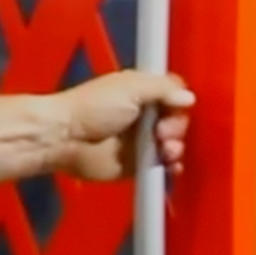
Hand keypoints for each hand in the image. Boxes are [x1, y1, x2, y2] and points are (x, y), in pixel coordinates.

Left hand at [54, 71, 195, 182]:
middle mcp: (144, 115)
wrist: (66, 138)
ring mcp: (142, 141)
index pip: (174, 94)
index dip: (180, 101)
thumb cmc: (94, 106)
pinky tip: (170, 167)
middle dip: (176, 126)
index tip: (175, 108)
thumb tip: (190, 97)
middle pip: (177, 120)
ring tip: (164, 150)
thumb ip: (163, 89)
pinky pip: (163, 167)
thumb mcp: (131, 87)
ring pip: (173, 144)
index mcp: (142, 91)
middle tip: (161, 133)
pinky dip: (171, 167)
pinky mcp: (137, 165)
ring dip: (176, 147)